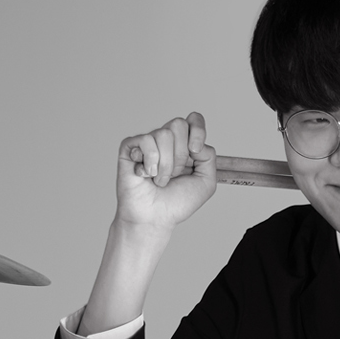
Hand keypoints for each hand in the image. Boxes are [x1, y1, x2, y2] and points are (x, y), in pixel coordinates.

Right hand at [116, 112, 215, 232]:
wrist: (154, 219)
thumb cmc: (176, 203)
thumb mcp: (206, 182)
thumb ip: (209, 156)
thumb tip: (194, 140)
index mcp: (184, 146)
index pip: (193, 120)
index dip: (197, 130)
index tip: (195, 151)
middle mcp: (166, 141)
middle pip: (179, 125)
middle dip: (180, 155)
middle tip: (173, 174)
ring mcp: (147, 143)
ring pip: (164, 134)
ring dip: (165, 165)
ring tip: (159, 180)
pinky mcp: (130, 148)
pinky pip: (146, 141)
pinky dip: (150, 163)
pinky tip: (146, 175)